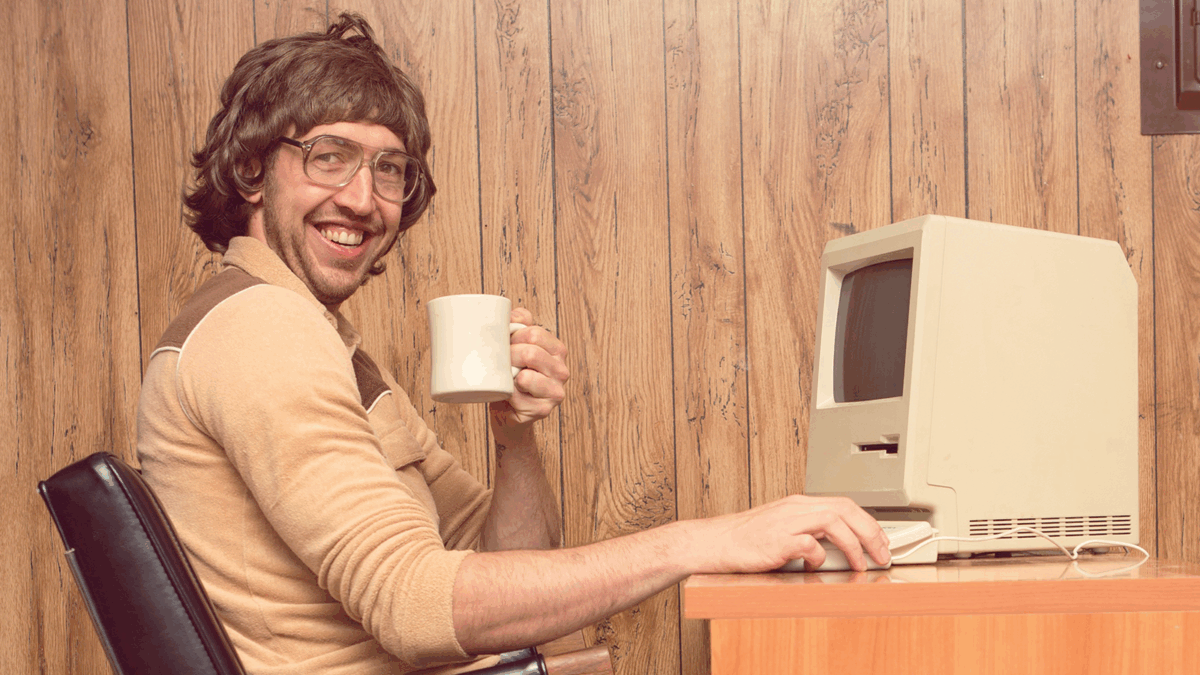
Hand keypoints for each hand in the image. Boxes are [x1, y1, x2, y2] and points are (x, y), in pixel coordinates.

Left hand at [489, 307, 568, 445]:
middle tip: (501, 363)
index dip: (513, 337)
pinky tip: (508, 396)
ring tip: (505, 379)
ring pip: (526, 376)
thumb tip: (511, 314)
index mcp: (557, 350)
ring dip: (508, 377)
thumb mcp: (515, 346)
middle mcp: (562, 370)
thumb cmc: (510, 376)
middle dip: (508, 356)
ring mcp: (556, 392)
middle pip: (530, 353)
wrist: (506, 411)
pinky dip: (506, 395)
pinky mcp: (544, 410)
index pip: (534, 333)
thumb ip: (518, 324)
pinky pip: (517, 397)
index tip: (505, 344)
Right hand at [685, 495, 890, 572]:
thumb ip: (807, 532)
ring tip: (860, 564)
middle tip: (882, 554)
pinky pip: (807, 543)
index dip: (868, 523)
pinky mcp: (775, 541)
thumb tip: (835, 548)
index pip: (843, 504)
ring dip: (853, 545)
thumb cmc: (746, 540)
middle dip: (870, 532)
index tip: (881, 541)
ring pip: (832, 521)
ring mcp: (785, 522)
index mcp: (798, 504)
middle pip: (844, 509)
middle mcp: (794, 508)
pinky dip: (818, 555)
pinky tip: (817, 566)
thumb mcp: (782, 528)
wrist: (715, 543)